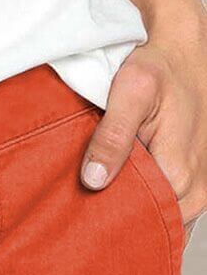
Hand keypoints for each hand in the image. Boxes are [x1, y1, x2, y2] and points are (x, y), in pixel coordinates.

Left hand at [80, 20, 206, 243]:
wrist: (183, 48)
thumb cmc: (159, 66)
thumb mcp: (130, 92)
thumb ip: (113, 137)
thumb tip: (93, 180)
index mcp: (179, 174)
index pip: (139, 222)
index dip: (108, 222)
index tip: (80, 218)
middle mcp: (197, 188)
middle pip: (150, 226)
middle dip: (119, 221)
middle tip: (83, 212)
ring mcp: (199, 187)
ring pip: (160, 217)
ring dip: (133, 211)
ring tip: (101, 197)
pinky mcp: (196, 180)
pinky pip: (169, 205)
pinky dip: (146, 201)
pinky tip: (121, 188)